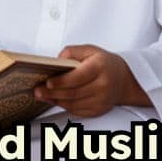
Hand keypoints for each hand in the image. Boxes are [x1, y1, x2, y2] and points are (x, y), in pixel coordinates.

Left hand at [34, 44, 150, 116]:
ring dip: (56, 100)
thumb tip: (55, 61)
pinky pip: (77, 111)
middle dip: (53, 93)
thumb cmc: (104, 63)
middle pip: (74, 93)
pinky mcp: (98, 111)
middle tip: (38, 90)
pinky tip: (55, 100)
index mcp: (100, 68)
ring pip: (74, 104)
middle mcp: (103, 86)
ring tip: (42, 95)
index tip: (48, 82)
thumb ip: (71, 52)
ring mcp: (101, 101)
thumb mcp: (90, 50)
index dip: (62, 81)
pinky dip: (64, 106)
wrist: (123, 79)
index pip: (78, 77)